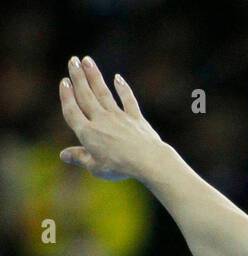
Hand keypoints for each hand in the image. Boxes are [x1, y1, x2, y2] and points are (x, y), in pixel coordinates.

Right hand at [58, 55, 162, 180]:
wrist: (149, 161)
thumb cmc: (120, 167)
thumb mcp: (96, 167)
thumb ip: (79, 158)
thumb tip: (63, 155)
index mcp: (87, 132)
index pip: (72, 110)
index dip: (67, 96)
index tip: (64, 81)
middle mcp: (101, 120)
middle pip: (86, 95)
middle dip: (78, 77)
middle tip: (73, 60)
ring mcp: (119, 117)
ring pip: (104, 93)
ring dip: (95, 76)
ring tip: (87, 60)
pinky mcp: (136, 118)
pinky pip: (128, 101)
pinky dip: (123, 89)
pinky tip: (118, 78)